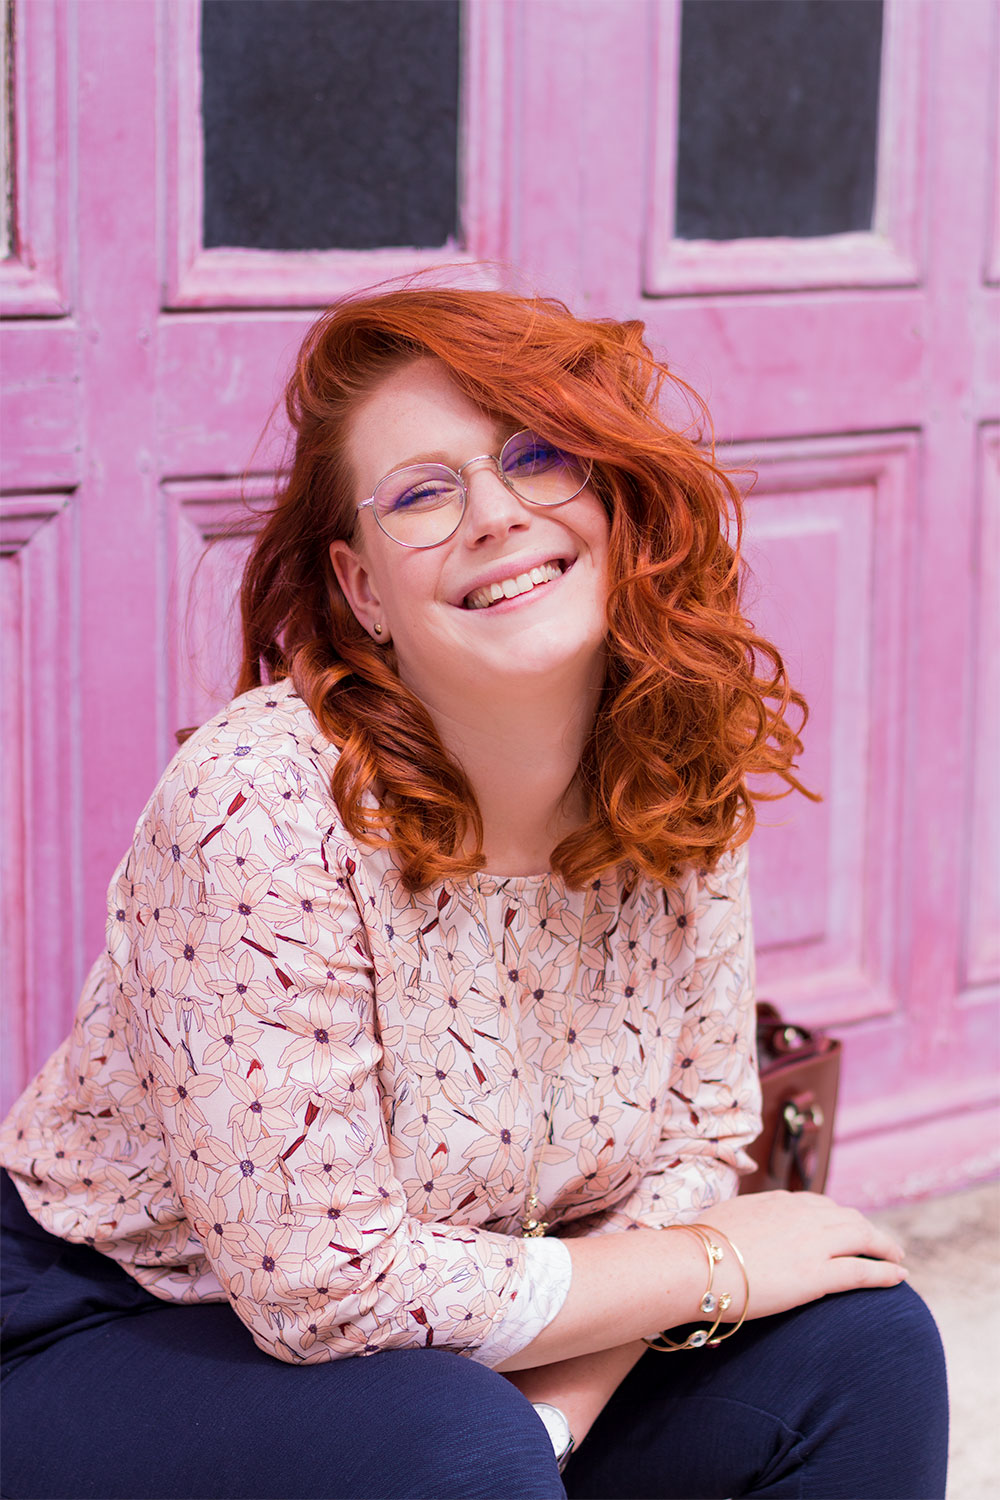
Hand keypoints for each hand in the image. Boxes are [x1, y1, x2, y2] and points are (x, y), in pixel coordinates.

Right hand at [695, 1191, 907, 1320]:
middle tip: (880, 1243)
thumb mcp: (725, 1218)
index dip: (837, 1217)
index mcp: (778, 1201)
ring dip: (884, 1247)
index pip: (818, 1204)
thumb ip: (744, 1219)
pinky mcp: (818, 1274)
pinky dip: (885, 1272)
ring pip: (862, 1237)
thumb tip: (739, 1227)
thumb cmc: (699, 1247)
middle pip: (847, 1217)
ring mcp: (812, 1242)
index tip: (844, 1227)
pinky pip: (863, 1270)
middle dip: (867, 1229)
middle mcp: (801, 1214)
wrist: (695, 1263)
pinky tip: (900, 1277)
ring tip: (897, 1258)